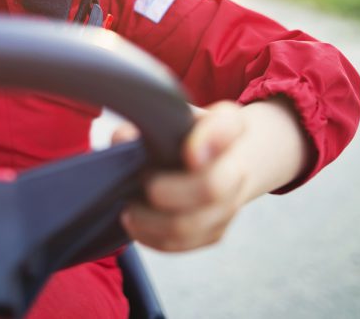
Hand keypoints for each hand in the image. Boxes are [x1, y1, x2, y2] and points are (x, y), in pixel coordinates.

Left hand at [116, 101, 248, 251]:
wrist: (228, 157)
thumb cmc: (193, 133)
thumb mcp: (176, 114)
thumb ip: (149, 119)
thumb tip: (122, 139)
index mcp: (229, 129)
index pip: (227, 129)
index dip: (211, 140)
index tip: (189, 151)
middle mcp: (237, 169)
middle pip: (211, 188)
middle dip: (170, 192)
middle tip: (143, 180)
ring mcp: (229, 205)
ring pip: (193, 225)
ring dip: (153, 222)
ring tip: (128, 210)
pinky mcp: (215, 231)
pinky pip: (184, 244)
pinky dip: (153, 238)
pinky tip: (136, 226)